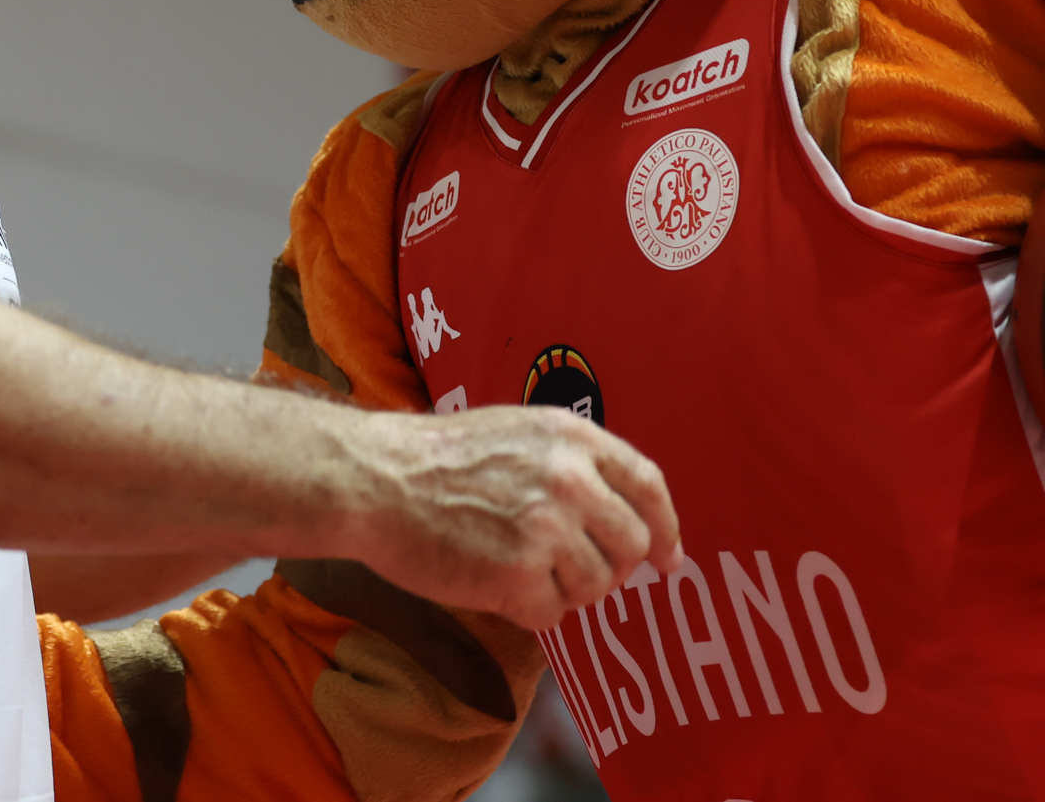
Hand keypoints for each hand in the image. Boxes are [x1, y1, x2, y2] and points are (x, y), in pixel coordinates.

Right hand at [339, 406, 680, 631]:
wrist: (376, 479)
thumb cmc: (437, 458)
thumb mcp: (517, 431)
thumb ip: (571, 462)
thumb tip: (620, 512)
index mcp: (572, 437)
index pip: (648, 485)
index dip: (666, 526)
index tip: (668, 558)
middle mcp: (570, 480)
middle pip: (631, 544)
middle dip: (611, 567)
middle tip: (573, 571)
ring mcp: (546, 528)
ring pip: (595, 585)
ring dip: (563, 589)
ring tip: (516, 568)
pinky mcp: (517, 574)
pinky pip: (550, 613)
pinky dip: (526, 609)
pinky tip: (491, 582)